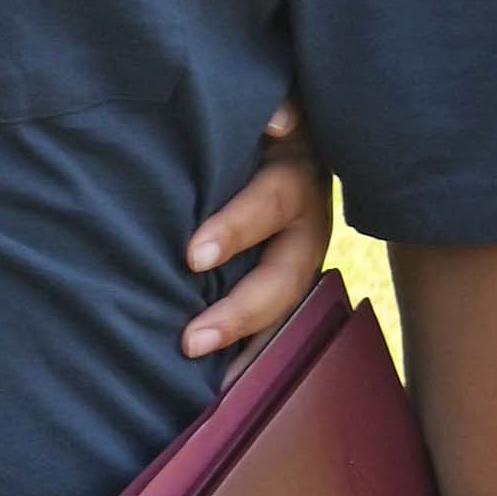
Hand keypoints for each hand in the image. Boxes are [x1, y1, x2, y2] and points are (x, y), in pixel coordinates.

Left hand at [183, 99, 332, 362]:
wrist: (277, 127)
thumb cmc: (254, 118)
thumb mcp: (271, 104)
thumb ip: (275, 107)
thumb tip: (277, 122)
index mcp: (294, 177)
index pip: (269, 205)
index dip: (236, 230)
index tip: (192, 257)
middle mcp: (306, 224)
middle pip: (282, 275)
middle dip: (240, 313)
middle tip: (190, 342)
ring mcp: (300, 256)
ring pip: (285, 312)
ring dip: (250, 347)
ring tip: (213, 387)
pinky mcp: (287, 278)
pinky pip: (277, 327)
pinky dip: (255, 357)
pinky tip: (224, 391)